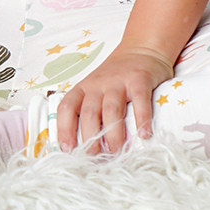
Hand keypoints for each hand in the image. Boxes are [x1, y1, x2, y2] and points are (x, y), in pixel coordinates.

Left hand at [55, 45, 172, 153]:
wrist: (141, 48)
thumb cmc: (115, 77)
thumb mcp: (95, 89)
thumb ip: (89, 111)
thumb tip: (81, 148)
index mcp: (84, 88)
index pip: (67, 107)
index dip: (64, 128)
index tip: (68, 150)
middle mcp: (98, 84)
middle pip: (90, 113)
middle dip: (91, 139)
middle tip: (97, 161)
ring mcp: (119, 81)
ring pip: (111, 110)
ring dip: (113, 135)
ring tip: (117, 154)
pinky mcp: (139, 79)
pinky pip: (139, 100)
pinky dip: (142, 119)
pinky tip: (145, 136)